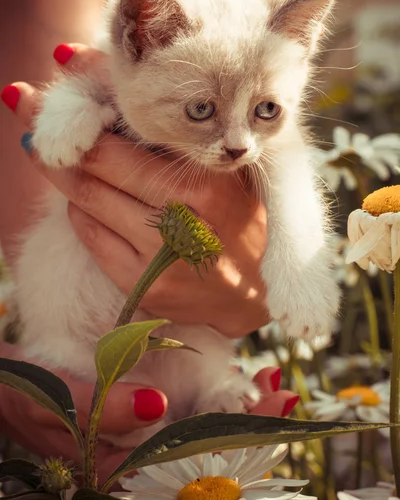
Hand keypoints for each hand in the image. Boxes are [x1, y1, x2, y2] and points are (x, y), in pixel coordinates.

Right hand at [0, 344, 296, 485]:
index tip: (272, 416)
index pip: (187, 469)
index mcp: (119, 468)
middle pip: (206, 454)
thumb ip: (97, 408)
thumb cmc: (27, 394)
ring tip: (274, 386)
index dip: (235, 445)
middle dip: (251, 427)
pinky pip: (190, 414)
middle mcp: (139, 460)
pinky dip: (220, 397)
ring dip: (243, 412)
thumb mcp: (53, 403)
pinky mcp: (142, 416)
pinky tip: (242, 378)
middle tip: (284, 395)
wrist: (13, 384)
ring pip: (203, 433)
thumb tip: (155, 407)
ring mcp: (143, 438)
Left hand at [3, 43, 267, 337]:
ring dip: (60, 173)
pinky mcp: (140, 286)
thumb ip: (181, 135)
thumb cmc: (238, 219)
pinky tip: (83, 198)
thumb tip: (125, 89)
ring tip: (45, 151)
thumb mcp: (223, 171)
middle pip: (97, 172)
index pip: (127, 145)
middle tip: (26, 111)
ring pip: (86, 203)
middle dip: (55, 140)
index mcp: (207, 187)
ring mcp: (157, 261)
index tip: (50, 93)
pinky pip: (90, 238)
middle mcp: (181, 224)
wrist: (250, 294)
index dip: (83, 117)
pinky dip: (79, 211)